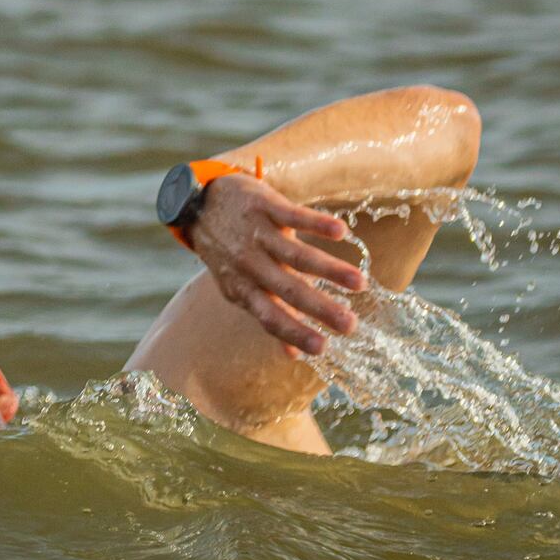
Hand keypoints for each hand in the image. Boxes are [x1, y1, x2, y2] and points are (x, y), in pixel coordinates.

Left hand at [191, 173, 366, 355]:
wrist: (199, 203)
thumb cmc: (229, 252)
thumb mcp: (239, 286)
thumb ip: (268, 314)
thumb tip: (295, 355)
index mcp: (243, 289)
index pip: (270, 317)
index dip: (294, 332)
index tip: (322, 349)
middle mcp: (248, 264)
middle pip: (289, 290)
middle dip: (320, 309)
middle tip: (351, 325)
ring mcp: (256, 235)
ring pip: (296, 256)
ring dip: (330, 270)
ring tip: (360, 283)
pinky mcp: (264, 206)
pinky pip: (293, 216)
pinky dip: (316, 224)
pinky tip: (341, 232)